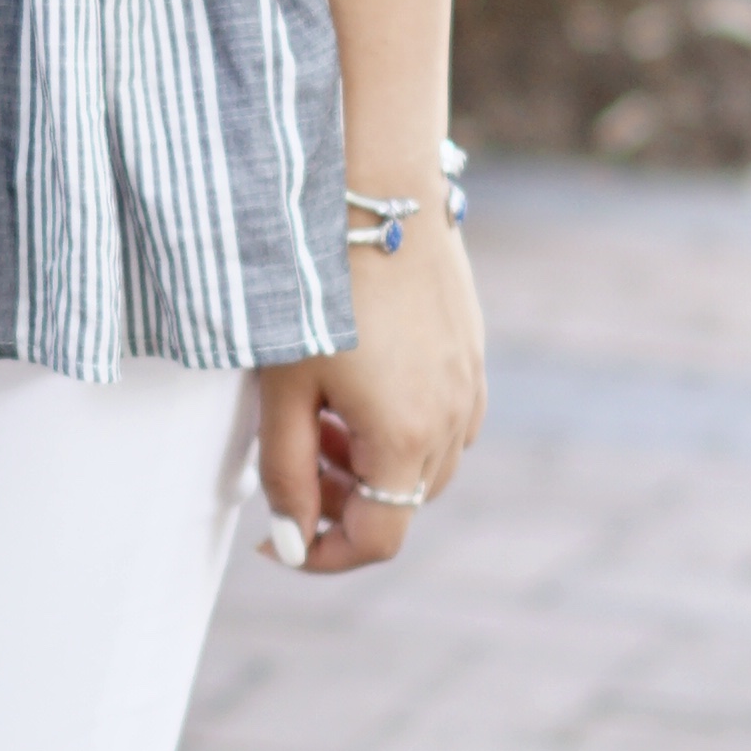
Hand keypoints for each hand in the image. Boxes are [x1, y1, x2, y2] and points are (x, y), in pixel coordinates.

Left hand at [255, 213, 483, 574]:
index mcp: (404, 438)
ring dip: (373, 465)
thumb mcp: (283, 389)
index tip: (277, 542)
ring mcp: (471, 386)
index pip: (376, 541)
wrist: (375, 194)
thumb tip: (291, 541)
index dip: (322, 556)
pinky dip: (401, 428)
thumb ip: (285, 474)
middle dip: (345, 503)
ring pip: (426, 466)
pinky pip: (446, 421)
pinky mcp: (473, 353)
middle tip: (295, 460)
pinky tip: (361, 385)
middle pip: (402, 505)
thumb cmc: (317, 287)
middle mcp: (452, 422)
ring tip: (322, 416)